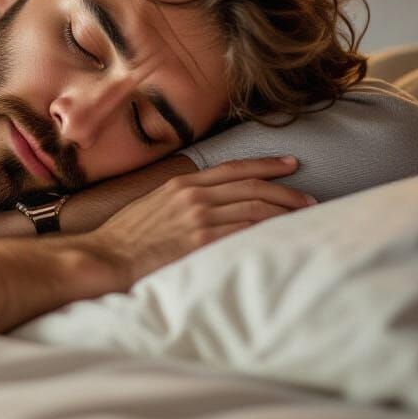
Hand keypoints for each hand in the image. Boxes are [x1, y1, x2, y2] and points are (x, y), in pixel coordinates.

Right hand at [72, 156, 312, 291]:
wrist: (107, 254)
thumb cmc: (127, 236)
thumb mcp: (154, 204)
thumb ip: (181, 199)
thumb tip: (207, 202)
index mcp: (182, 182)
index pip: (234, 168)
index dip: (267, 164)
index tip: (291, 164)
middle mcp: (193, 194)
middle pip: (252, 186)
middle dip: (286, 191)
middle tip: (309, 199)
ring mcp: (197, 216)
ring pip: (254, 207)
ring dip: (285, 212)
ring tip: (305, 218)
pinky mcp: (199, 240)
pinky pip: (244, 231)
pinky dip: (267, 230)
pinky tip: (283, 235)